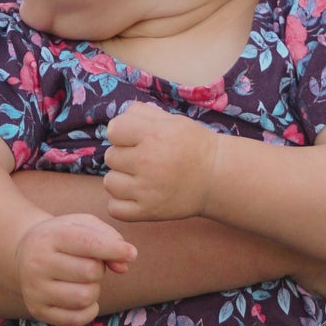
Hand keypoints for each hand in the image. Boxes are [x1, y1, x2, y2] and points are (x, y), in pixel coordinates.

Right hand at [16, 211, 133, 325]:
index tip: (131, 253)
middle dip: (99, 269)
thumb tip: (124, 266)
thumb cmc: (63, 237)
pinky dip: (89, 310)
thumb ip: (110, 238)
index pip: (87, 244)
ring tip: (84, 281)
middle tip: (90, 264)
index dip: (114, 250)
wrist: (24, 252)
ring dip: (94, 290)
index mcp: (50, 237)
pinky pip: (76, 319)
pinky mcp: (37, 310)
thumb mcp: (84, 225)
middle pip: (89, 272)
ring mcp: (35, 289)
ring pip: (84, 297)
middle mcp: (38, 263)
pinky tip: (83, 299)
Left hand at [101, 102, 219, 220]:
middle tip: (143, 159)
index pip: (113, 130)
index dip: (122, 133)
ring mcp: (146, 190)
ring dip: (121, 180)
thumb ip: (143, 114)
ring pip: (109, 183)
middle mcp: (148, 162)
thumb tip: (119, 119)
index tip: (135, 138)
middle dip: (124, 156)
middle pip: (110, 156)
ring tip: (139, 178)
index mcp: (154, 136)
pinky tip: (135, 196)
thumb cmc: (193, 145)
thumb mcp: (173, 120)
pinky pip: (114, 208)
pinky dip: (120, 204)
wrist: (216, 177)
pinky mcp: (148, 211)